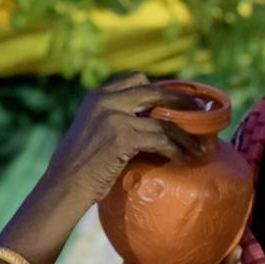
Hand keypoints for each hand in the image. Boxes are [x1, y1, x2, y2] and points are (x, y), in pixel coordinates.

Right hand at [41, 74, 209, 207]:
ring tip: (200, 149)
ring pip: (164, 120)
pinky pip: (161, 140)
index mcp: (97, 96)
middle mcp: (105, 100)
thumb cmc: (81, 165)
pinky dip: (178, 150)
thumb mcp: (94, 130)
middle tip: (200, 117)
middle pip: (156, 92)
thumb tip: (149, 122)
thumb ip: (115, 119)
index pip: (137, 79)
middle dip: (182, 104)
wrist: (64, 184)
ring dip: (186, 136)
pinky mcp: (122, 137)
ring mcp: (114, 116)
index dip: (163, 90)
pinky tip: (185, 160)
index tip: (180, 102)